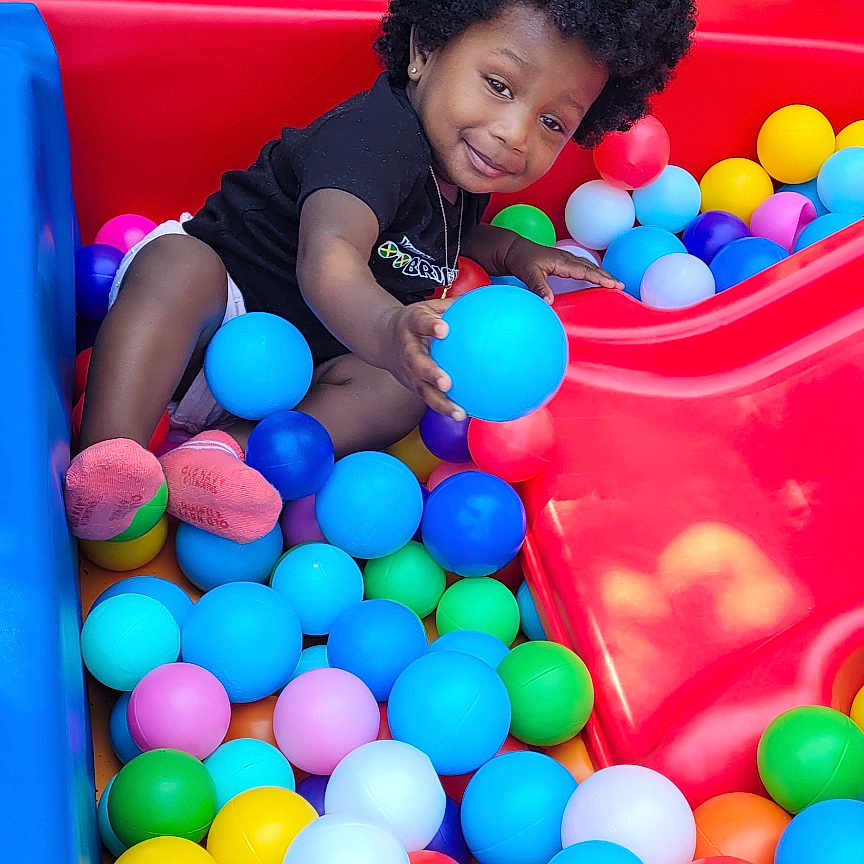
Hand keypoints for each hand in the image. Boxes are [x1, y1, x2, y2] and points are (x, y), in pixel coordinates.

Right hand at [380, 301, 465, 420]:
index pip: (419, 323)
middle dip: (430, 374)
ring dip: (440, 403)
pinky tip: (466, 415)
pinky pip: (430, 399)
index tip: (443, 330)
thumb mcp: (430, 307)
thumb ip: (456, 305)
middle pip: (417, 363)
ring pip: (422, 389)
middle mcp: (407, 350)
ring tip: (459, 413)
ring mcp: (408, 372)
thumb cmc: (417, 321)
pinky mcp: (413, 386)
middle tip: (446, 383)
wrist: (383, 339)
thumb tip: (491, 298)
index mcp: (411, 324)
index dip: (429, 326)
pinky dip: (446, 408)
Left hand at [503, 236, 624, 303]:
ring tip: (613, 282)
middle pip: (591, 267)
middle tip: (621, 285)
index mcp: (561, 261)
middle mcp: (566, 259)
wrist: (512, 250)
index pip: (585, 271)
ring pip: (588, 266)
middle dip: (607, 276)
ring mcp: (565, 259)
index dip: (600, 278)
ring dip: (601, 273)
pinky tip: (595, 276)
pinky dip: (592, 271)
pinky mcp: (562, 262)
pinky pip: (582, 266)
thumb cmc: (521, 261)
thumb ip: (539, 288)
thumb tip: (549, 302)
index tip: (614, 284)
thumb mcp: (528, 274)